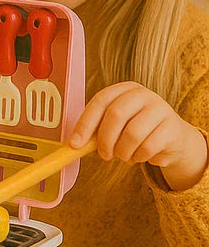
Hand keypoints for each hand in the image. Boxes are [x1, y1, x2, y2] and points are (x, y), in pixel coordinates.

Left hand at [70, 81, 207, 189]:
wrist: (172, 138)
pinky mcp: (173, 127)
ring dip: (123, 152)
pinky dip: (139, 157)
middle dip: (105, 140)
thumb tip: (74, 144)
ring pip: (132, 134)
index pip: (100, 101)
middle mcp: (143, 94)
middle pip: (116, 115)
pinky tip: (140, 156)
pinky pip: (148, 147)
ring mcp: (160, 109)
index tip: (76, 143)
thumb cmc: (135, 130)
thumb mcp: (115, 125)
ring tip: (124, 156)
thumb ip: (96, 130)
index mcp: (124, 89)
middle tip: (104, 155)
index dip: (86, 123)